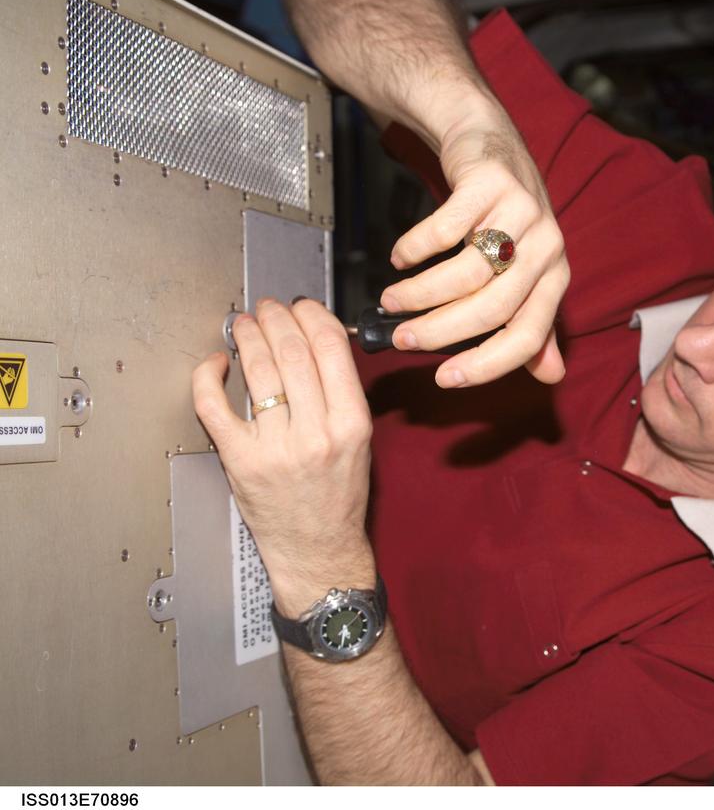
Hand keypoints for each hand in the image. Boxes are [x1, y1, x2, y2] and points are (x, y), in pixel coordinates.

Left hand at [192, 298, 374, 602]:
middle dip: (277, 319)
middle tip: (269, 308)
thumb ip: (343, 395)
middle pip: (292, 352)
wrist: (318, 550)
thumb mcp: (360, 442)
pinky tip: (217, 363)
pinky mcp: (240, 460)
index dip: (313, 316)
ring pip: (258, 372)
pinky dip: (210, 377)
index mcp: (351, 424)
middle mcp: (315, 433)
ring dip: (248, 337)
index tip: (303, 307)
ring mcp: (275, 447)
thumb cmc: (339, 498)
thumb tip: (317, 344)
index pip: (331, 350)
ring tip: (244, 324)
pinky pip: (215, 406)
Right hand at [378, 96, 569, 388]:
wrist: (490, 143)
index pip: (528, 336)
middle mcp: (546, 246)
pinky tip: (400, 256)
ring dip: (421, 293)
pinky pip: (446, 228)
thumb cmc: (505, 216)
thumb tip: (549, 375)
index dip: (487, 364)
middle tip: (404, 338)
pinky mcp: (490, 183)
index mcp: (556, 277)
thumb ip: (533, 325)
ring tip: (393, 300)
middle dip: (441, 331)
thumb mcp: (527, 271)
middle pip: (493, 307)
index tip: (446, 378)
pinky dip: (416, 247)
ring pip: (467, 272)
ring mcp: (521, 212)